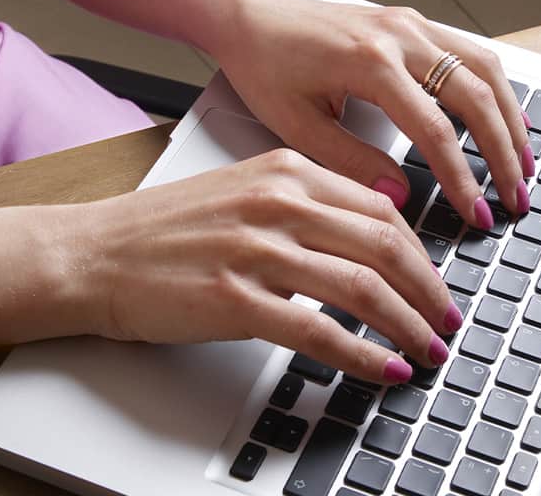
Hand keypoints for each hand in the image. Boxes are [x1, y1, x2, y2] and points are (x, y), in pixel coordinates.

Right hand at [74, 149, 462, 383]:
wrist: (92, 253)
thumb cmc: (163, 229)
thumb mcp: (242, 188)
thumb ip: (305, 201)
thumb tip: (369, 231)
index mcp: (286, 170)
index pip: (382, 209)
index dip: (422, 253)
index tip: (436, 283)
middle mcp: (278, 203)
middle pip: (386, 246)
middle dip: (430, 292)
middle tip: (447, 322)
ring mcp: (258, 250)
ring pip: (363, 288)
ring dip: (408, 326)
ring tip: (428, 351)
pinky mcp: (236, 299)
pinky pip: (320, 332)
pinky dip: (363, 355)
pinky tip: (383, 369)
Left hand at [206, 0, 533, 228]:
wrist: (251, 18)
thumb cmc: (265, 67)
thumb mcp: (296, 126)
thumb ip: (350, 162)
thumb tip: (400, 198)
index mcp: (370, 62)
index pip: (434, 130)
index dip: (460, 178)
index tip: (475, 213)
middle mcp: (400, 36)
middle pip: (475, 96)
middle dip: (502, 153)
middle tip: (514, 198)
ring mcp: (411, 23)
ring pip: (484, 69)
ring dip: (511, 119)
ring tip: (523, 164)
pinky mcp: (412, 22)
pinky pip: (470, 53)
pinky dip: (495, 88)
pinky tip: (506, 118)